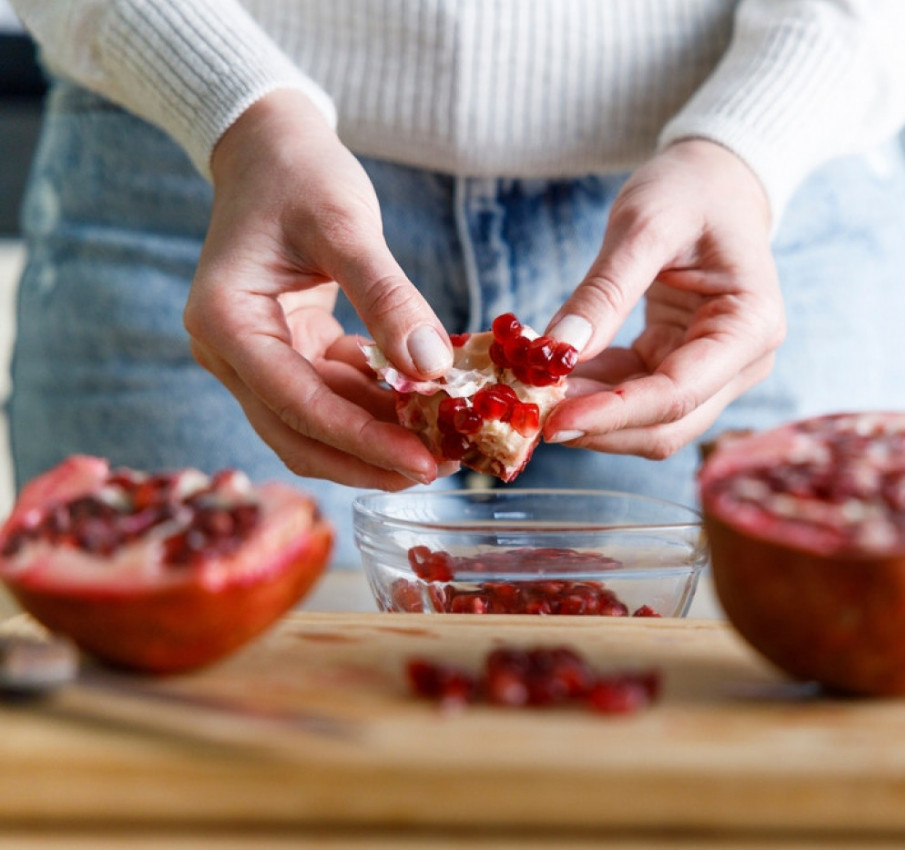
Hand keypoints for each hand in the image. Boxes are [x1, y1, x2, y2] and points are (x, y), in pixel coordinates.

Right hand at [184, 90, 453, 487]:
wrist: (270, 147)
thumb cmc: (299, 174)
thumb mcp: (346, 225)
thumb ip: (387, 295)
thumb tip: (431, 367)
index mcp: (226, 322)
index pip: (296, 404)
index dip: (362, 439)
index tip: (421, 461)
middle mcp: (229, 351)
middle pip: (299, 432)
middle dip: (368, 457)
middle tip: (438, 469)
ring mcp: (255, 356)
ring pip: (316, 423)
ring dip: (375, 438)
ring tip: (442, 446)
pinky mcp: (286, 351)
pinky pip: (331, 395)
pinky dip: (375, 406)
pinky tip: (425, 409)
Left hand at [543, 139, 783, 457]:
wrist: (716, 180)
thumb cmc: (691, 190)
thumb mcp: (644, 224)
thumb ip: (605, 290)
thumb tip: (557, 350)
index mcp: (750, 327)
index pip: (679, 394)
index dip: (615, 414)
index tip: (555, 420)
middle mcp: (743, 362)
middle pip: (668, 424)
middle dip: (601, 426)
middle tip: (532, 414)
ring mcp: (716, 371)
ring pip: (651, 422)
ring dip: (593, 415)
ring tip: (535, 392)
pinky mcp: (683, 366)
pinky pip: (635, 395)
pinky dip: (595, 394)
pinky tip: (554, 377)